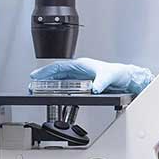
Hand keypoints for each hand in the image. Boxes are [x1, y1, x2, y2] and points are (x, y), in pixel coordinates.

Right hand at [30, 57, 153, 93]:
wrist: (126, 78)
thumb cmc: (118, 73)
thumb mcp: (109, 77)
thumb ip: (102, 82)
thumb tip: (95, 89)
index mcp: (82, 65)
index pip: (60, 67)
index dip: (47, 71)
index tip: (36, 75)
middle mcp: (79, 69)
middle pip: (57, 73)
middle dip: (44, 77)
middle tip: (32, 84)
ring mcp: (80, 77)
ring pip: (61, 79)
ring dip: (50, 83)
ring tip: (39, 89)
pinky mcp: (83, 84)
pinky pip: (67, 85)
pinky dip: (59, 89)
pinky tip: (54, 94)